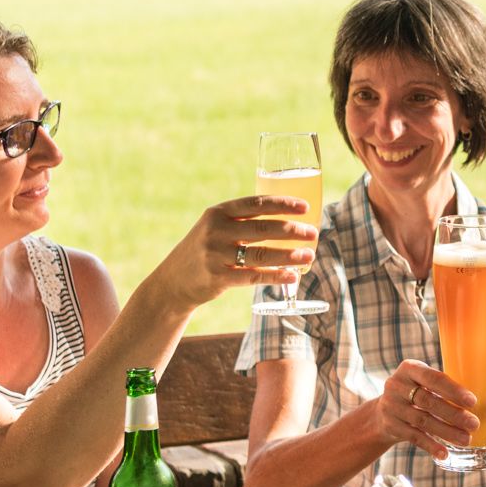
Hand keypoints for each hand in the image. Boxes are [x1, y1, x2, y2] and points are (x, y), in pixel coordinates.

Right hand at [156, 195, 315, 308]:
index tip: (305, 207)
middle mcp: (215, 230)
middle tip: (313, 233)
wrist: (172, 282)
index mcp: (218, 212)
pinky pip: (253, 276)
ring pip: (260, 254)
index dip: (283, 204)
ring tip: (308, 255)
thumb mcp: (215, 228)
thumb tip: (287, 220)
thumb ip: (242, 222)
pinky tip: (292, 276)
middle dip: (292, 230)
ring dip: (289, 255)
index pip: (256, 203)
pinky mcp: (217, 277)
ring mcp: (215, 254)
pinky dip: (275, 276)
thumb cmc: (204, 251)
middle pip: (262, 228)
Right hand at [364, 359, 478, 460]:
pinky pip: (414, 437)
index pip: (433, 377)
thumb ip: (456, 391)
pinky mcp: (390, 426)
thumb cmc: (417, 394)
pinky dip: (430, 445)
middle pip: (429, 401)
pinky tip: (444, 453)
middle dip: (454, 414)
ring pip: (423, 421)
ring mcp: (391, 407)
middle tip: (475, 424)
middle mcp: (397, 385)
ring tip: (466, 440)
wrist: (382, 413)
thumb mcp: (428, 386)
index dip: (453, 390)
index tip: (473, 401)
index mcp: (410, 368)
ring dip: (446, 432)